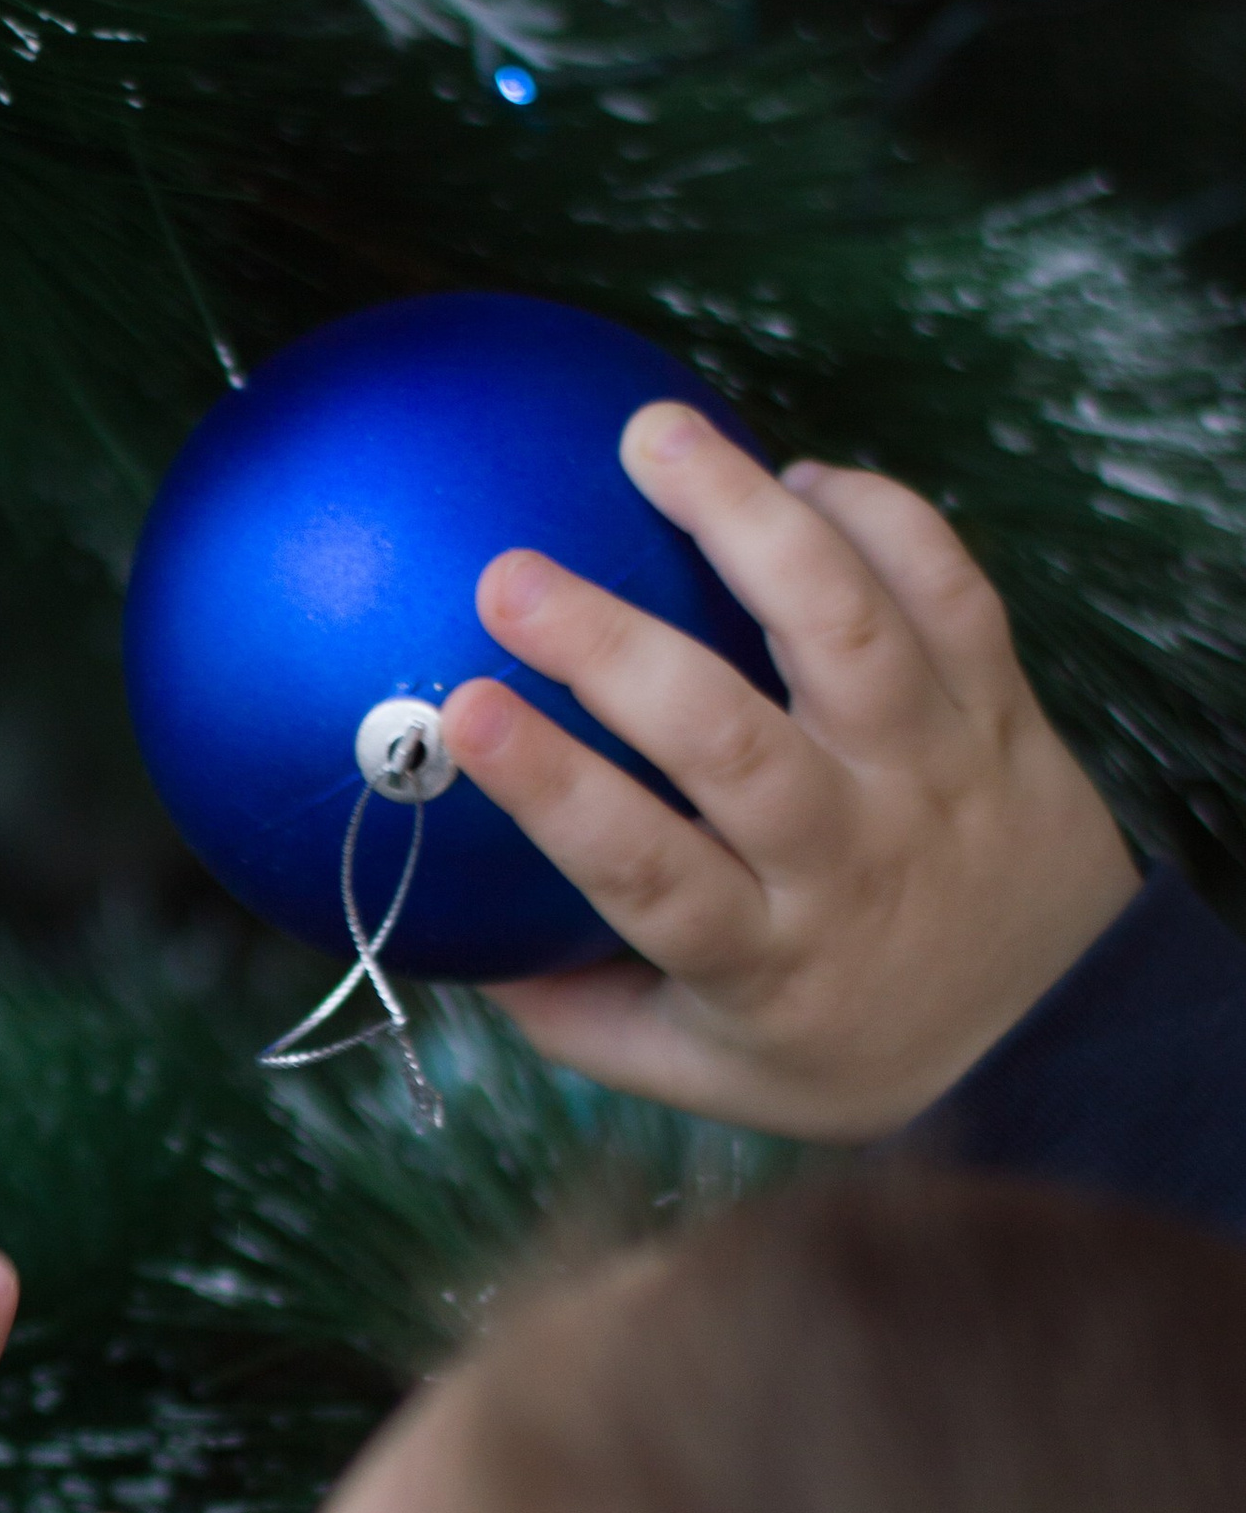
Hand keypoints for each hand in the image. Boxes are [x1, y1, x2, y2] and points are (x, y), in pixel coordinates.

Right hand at [439, 403, 1140, 1137]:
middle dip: (613, 646)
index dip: (553, 788)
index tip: (466, 712)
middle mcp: (848, 855)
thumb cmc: (849, 1050)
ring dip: (745, 519)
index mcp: (761, 955)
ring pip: (843, 627)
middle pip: (728, 739)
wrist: (1063, 1039)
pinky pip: (948, 585)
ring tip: (656, 437)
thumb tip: (449, 935)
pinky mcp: (1003, 707)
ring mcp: (933, 771)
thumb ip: (576, 1014)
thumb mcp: (705, 1076)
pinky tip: (800, 479)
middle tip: (510, 572)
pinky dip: (879, 515)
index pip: (642, 869)